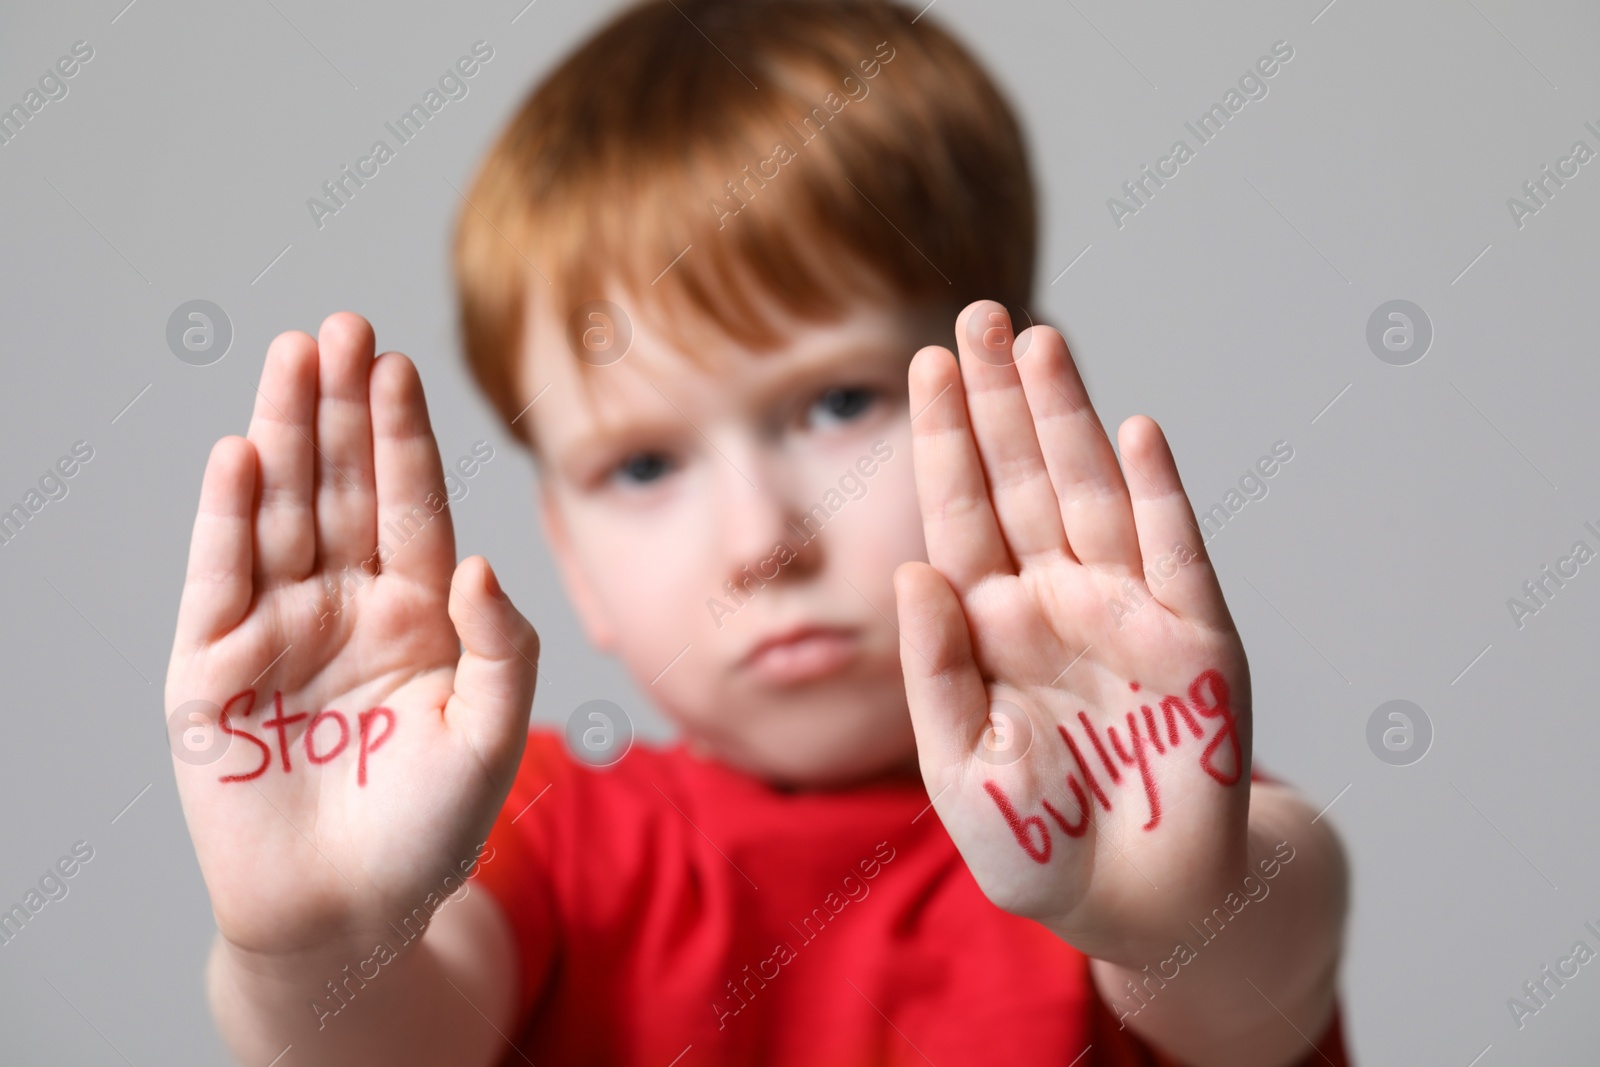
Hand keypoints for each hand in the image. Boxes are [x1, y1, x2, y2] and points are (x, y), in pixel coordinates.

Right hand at [164, 313, 538, 958]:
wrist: (347, 913)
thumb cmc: (430, 829)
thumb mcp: (493, 736)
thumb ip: (503, 648)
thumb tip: (480, 560)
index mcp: (418, 614)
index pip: (411, 505)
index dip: (404, 438)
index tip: (401, 365)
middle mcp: (346, 607)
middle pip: (343, 489)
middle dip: (342, 409)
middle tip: (344, 324)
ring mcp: (277, 631)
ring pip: (280, 514)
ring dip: (285, 436)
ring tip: (292, 356)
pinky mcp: (211, 669)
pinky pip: (220, 580)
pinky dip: (227, 519)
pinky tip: (242, 454)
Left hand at [894, 301, 1249, 960]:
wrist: (1142, 907)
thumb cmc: (1039, 844)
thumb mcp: (959, 769)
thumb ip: (933, 673)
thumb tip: (913, 571)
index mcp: (990, 625)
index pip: (960, 512)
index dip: (944, 439)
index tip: (925, 362)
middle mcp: (1055, 601)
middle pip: (1021, 480)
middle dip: (1000, 399)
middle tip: (980, 313)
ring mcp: (1126, 614)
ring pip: (1091, 496)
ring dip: (1069, 418)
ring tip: (1040, 340)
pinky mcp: (1195, 645)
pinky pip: (1173, 557)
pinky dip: (1156, 496)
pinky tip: (1134, 433)